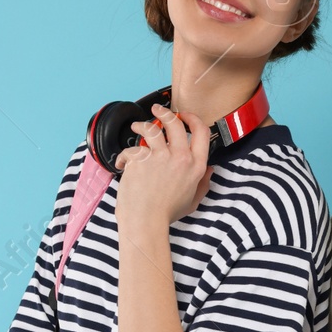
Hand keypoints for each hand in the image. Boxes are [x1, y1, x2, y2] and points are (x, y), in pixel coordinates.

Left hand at [114, 103, 214, 230]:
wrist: (145, 221)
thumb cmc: (166, 214)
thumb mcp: (193, 200)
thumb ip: (203, 183)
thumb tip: (209, 170)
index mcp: (196, 166)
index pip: (202, 132)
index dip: (193, 119)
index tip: (185, 116)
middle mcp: (180, 158)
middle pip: (175, 123)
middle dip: (165, 113)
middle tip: (158, 111)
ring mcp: (160, 157)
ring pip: (152, 128)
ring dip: (142, 125)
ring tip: (137, 127)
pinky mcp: (140, 159)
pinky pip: (131, 147)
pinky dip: (124, 154)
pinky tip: (122, 162)